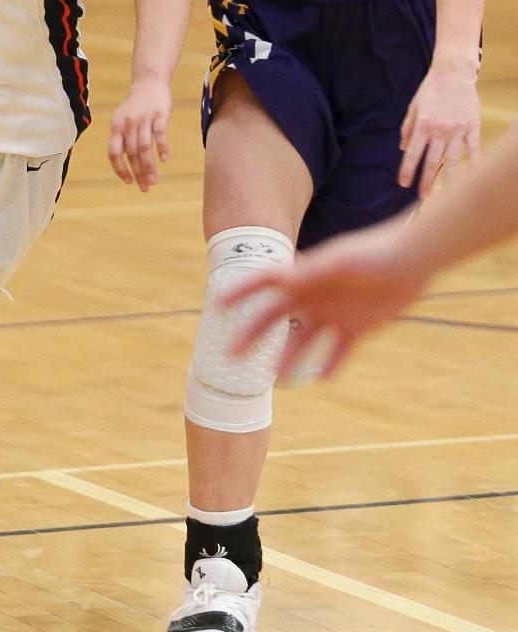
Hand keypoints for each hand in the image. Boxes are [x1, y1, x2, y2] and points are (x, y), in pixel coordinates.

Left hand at [108, 77, 171, 191]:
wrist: (149, 83)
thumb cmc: (135, 107)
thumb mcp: (122, 120)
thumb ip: (122, 140)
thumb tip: (124, 166)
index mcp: (116, 127)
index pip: (114, 153)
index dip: (120, 169)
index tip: (128, 182)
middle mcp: (128, 124)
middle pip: (132, 154)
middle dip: (138, 173)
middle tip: (145, 188)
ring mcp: (144, 119)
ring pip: (145, 147)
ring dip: (150, 167)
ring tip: (154, 181)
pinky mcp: (160, 115)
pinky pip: (160, 134)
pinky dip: (162, 148)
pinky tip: (164, 160)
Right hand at [220, 221, 424, 378]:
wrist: (412, 261)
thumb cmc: (373, 252)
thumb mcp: (338, 262)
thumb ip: (310, 274)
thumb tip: (280, 282)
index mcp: (305, 275)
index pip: (265, 282)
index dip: (241, 290)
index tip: (219, 302)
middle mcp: (313, 295)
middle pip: (275, 317)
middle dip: (253, 335)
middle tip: (232, 355)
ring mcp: (333, 313)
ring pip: (303, 341)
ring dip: (288, 357)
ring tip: (276, 377)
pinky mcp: (357, 327)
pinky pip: (338, 351)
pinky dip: (329, 364)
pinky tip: (320, 379)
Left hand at [398, 63, 479, 198]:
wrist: (454, 73)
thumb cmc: (431, 89)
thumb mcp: (413, 107)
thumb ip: (407, 129)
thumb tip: (402, 149)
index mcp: (423, 125)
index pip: (412, 153)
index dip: (407, 170)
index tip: (404, 183)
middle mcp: (440, 130)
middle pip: (433, 161)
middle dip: (427, 180)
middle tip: (423, 197)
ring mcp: (458, 129)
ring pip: (453, 159)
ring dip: (448, 178)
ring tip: (446, 195)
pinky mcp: (472, 126)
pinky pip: (474, 149)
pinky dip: (474, 164)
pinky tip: (472, 178)